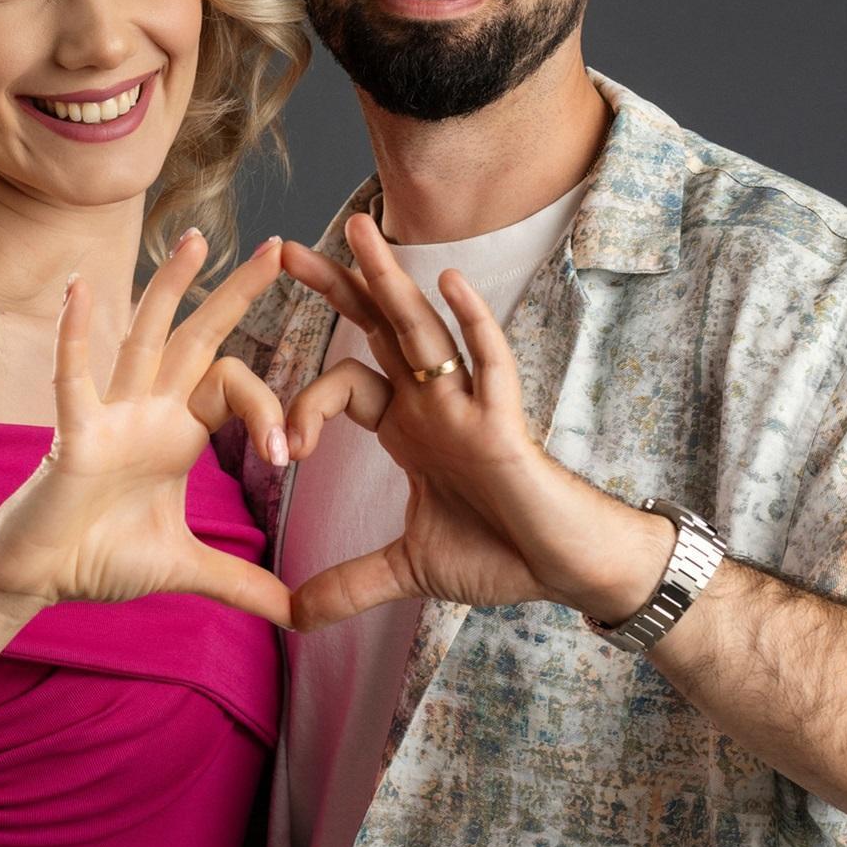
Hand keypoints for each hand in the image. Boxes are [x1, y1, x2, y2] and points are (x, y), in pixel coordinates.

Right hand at [0, 232, 293, 627]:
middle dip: (237, 293)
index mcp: (177, 431)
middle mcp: (147, 409)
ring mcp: (109, 414)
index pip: (234, 387)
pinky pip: (74, 378)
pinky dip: (74, 335)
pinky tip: (79, 288)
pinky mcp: (71, 434)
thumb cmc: (99, 558)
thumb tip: (295, 612)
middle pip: (199, 337)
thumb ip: (240, 582)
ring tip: (198, 239)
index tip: (288, 455)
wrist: (38, 579)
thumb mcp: (185, 568)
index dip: (270, 410)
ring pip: (144, 337)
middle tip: (281, 247)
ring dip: (170, 288)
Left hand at [280, 214, 654, 627]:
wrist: (565, 570)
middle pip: (378, 329)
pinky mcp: (506, 425)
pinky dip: (472, 325)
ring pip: (424, 331)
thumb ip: (349, 585)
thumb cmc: (499, 553)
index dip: (303, 405)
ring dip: (390, 280)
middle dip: (335, 288)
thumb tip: (292, 618)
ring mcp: (471, 407)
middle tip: (281, 248)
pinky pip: (491, 365)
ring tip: (357, 228)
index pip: (345, 383)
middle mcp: (435, 404)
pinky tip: (450, 284)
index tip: (281, 452)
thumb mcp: (408, 570)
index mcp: (409, 427)